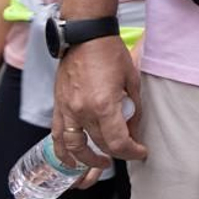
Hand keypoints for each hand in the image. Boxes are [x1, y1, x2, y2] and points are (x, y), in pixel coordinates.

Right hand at [51, 36, 144, 168]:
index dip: (132, 152)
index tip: (141, 152)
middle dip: (118, 152)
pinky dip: (64, 151)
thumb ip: (134, 108)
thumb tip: (134, 129)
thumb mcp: (131, 80)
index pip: (118, 142)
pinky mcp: (58, 106)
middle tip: (129, 151)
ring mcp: (67, 110)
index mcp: (104, 105)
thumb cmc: (110, 53)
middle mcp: (83, 112)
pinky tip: (71, 159)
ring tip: (100, 163)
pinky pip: (57, 136)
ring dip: (87, 160)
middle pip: (100, 145)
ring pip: (75, 147)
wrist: (85, 36)